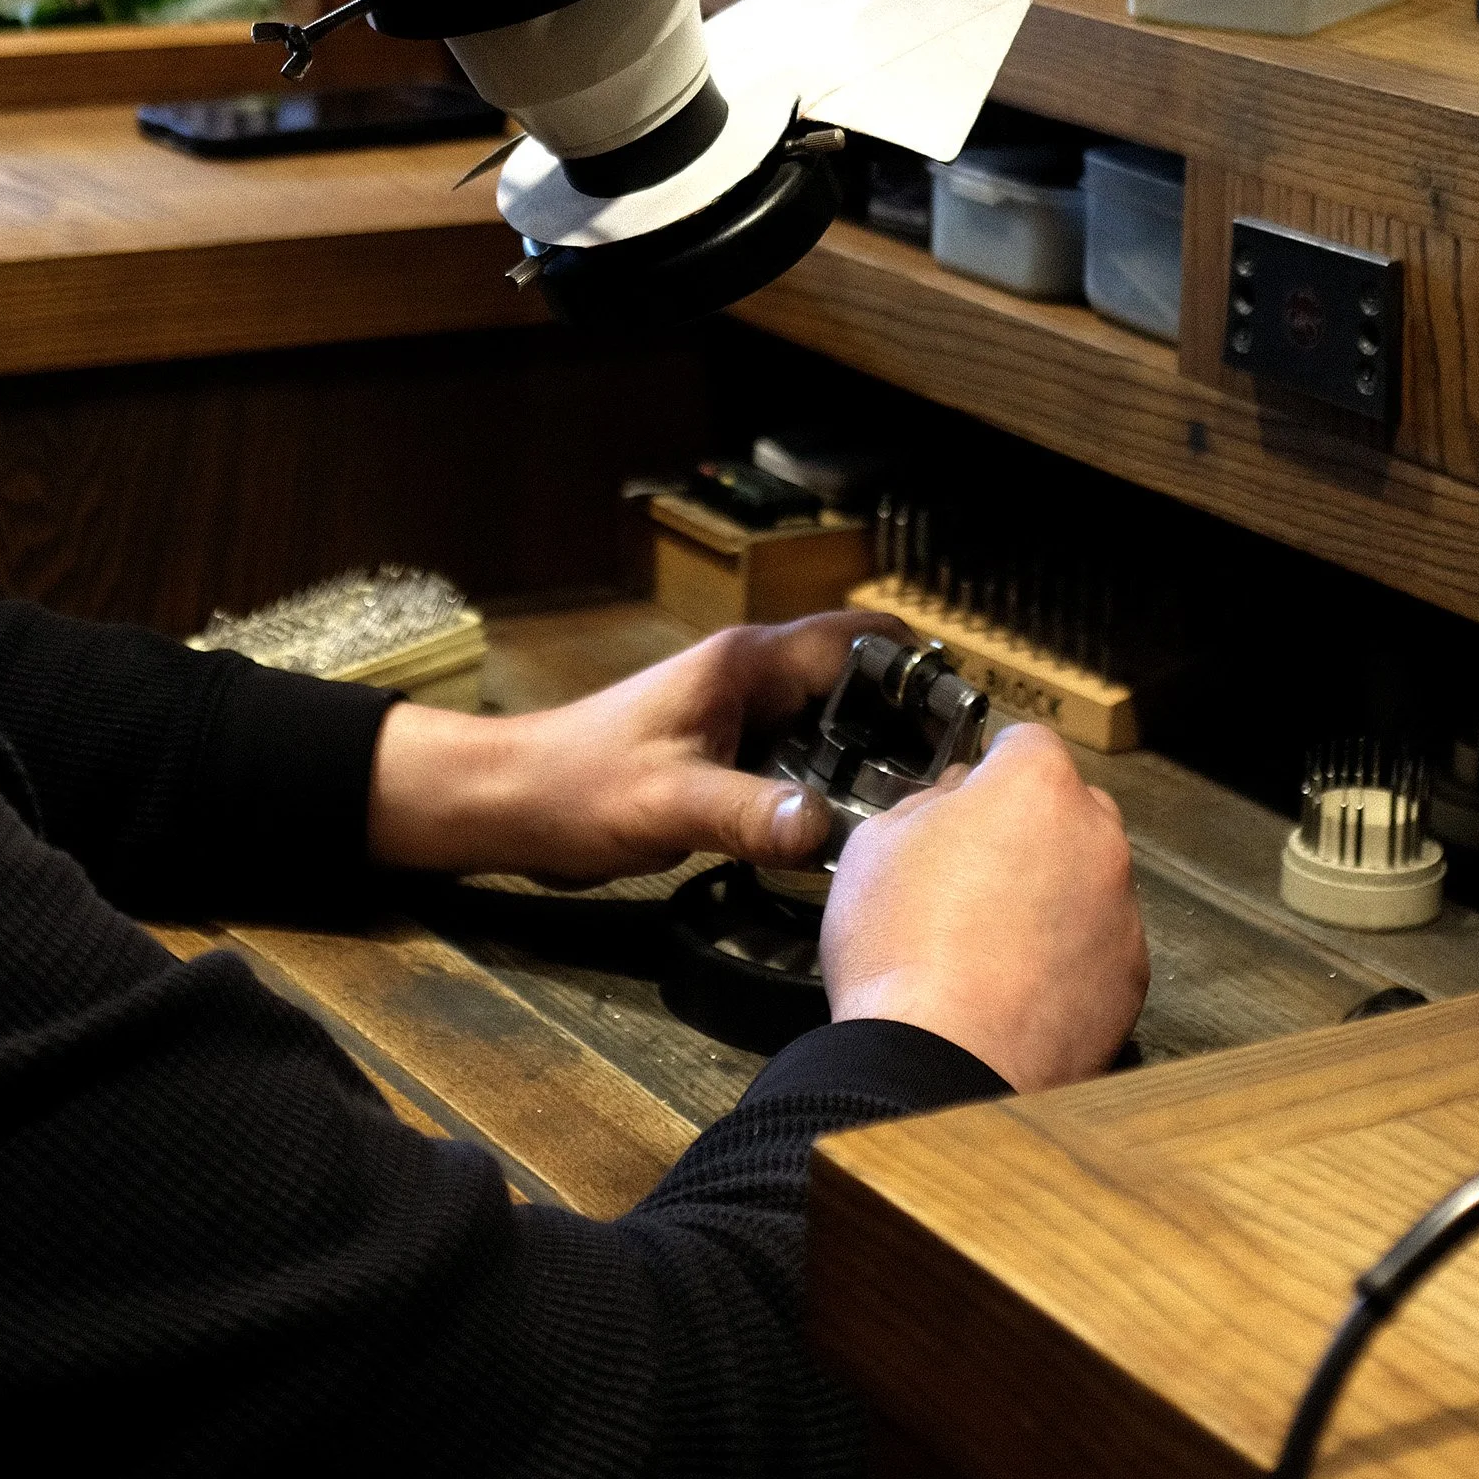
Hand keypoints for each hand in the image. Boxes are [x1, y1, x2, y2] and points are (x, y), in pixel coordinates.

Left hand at [367, 611, 904, 882]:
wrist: (512, 804)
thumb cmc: (577, 787)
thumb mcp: (671, 804)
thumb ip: (750, 814)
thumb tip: (827, 830)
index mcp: (748, 665)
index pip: (860, 642)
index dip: (918, 670)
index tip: (966, 721)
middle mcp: (753, 679)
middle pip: (857, 683)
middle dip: (906, 722)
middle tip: (952, 784)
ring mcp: (741, 717)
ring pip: (831, 725)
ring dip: (869, 759)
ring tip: (917, 815)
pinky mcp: (729, 755)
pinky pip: (801, 761)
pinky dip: (830, 787)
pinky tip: (850, 836)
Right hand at [821, 722, 1147, 1091]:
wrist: (943, 1061)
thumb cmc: (902, 952)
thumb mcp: (876, 843)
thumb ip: (927, 804)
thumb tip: (951, 801)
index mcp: (1035, 785)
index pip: (1024, 742)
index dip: (989, 766)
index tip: (968, 792)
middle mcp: (1095, 835)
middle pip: (1067, 807)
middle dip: (1027, 828)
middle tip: (971, 869)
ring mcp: (1122, 907)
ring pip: (1088, 877)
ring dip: (1051, 892)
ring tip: (988, 939)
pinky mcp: (1131, 974)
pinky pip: (1100, 942)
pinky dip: (1069, 953)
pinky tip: (1016, 981)